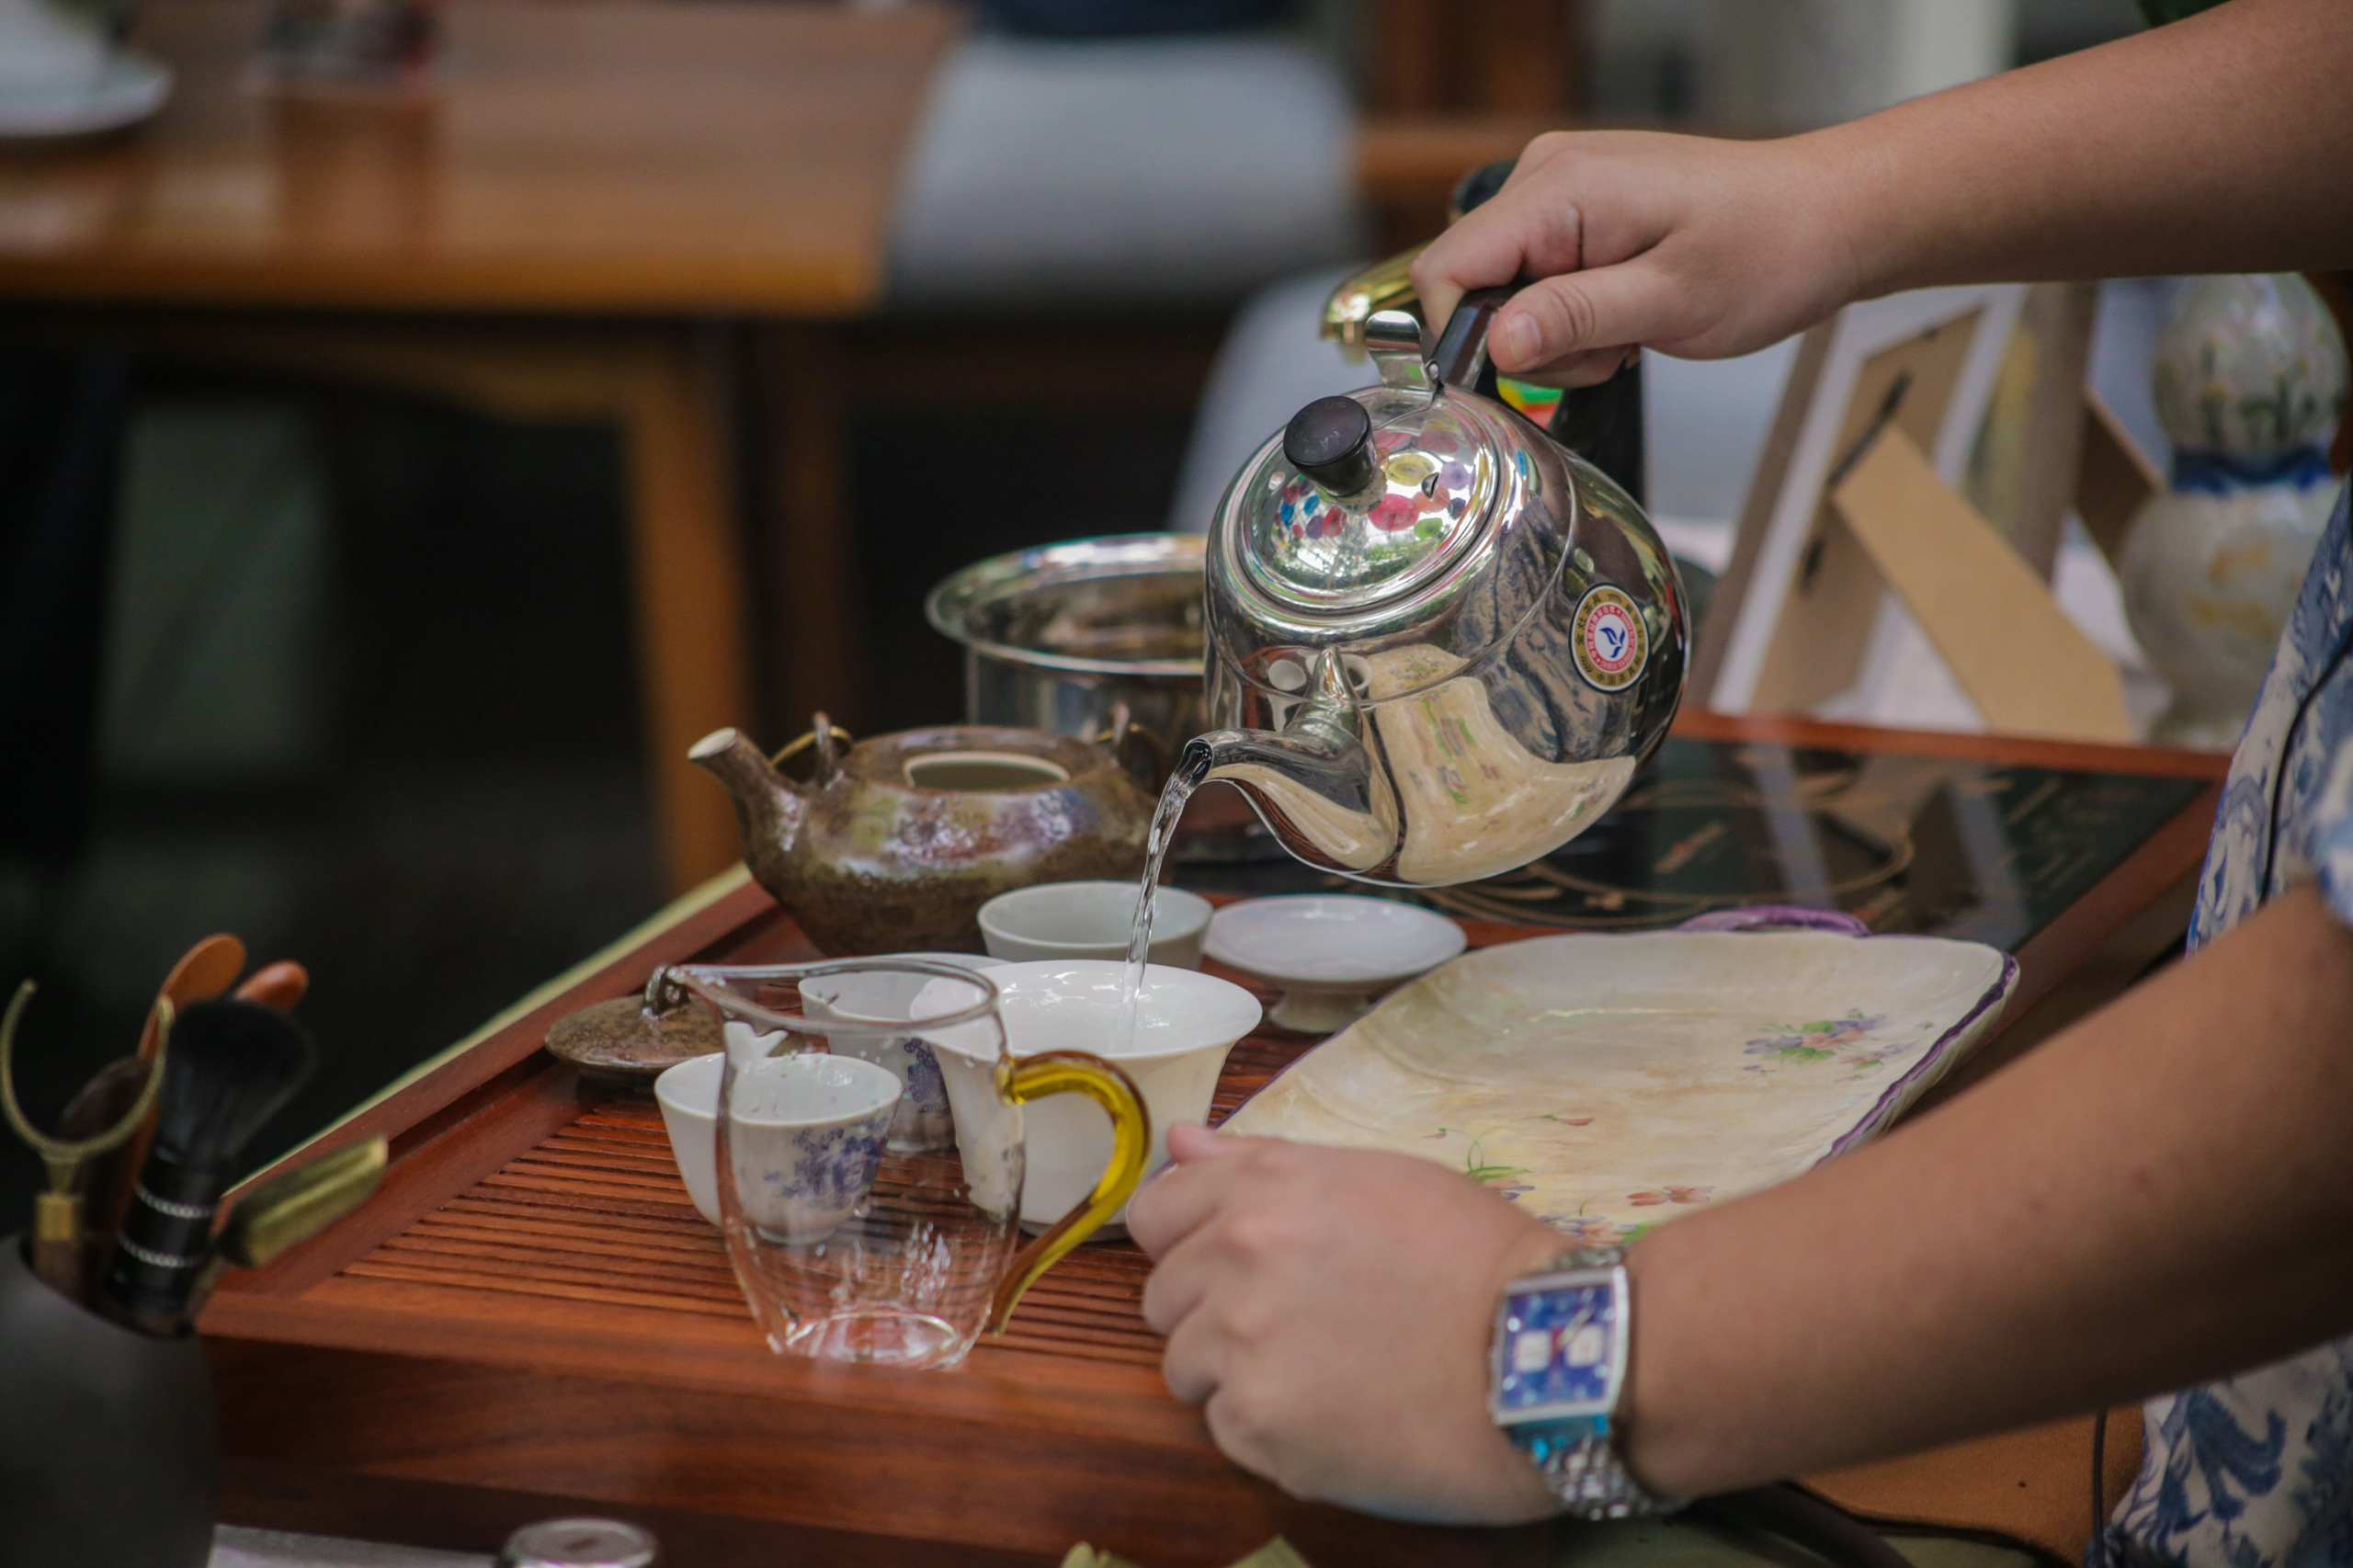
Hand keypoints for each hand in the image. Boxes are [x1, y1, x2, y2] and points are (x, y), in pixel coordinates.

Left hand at [1127, 1122, 1565, 1522]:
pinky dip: (1273, 1432)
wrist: (1551, 1356)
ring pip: (1187, 1371)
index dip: (1191, 1241)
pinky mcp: (1261, 1432)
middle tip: (1302, 1324)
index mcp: (1261, 1192)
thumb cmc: (1479, 1258)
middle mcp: (1234, 1263)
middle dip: (1213, 1311)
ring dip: (1238, 1375)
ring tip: (1329, 1372)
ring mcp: (1241, 1351)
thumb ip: (1263, 1162)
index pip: (1154, 1215)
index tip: (1234, 1264)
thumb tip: (1181, 1141)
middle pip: (1163, 1299)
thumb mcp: (1379, 1177)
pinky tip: (1342, 1416)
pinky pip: (1228, 1432)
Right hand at [1409, 129, 1865, 385]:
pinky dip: (1574, 316)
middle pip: (1472, 285)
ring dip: (1557, 336)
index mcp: (1559, 190)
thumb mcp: (1670, 300)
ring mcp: (1562, 192)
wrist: (1827, 218)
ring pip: (1505, 292)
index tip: (1524, 374)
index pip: (1447, 269)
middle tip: (1606, 350)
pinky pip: (1538, 281)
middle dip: (1527, 341)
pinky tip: (1626, 316)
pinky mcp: (1579, 214)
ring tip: (1627, 331)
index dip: (1466, 336)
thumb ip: (1573, 318)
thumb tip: (1495, 343)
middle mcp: (1548, 178)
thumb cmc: (1769, 249)